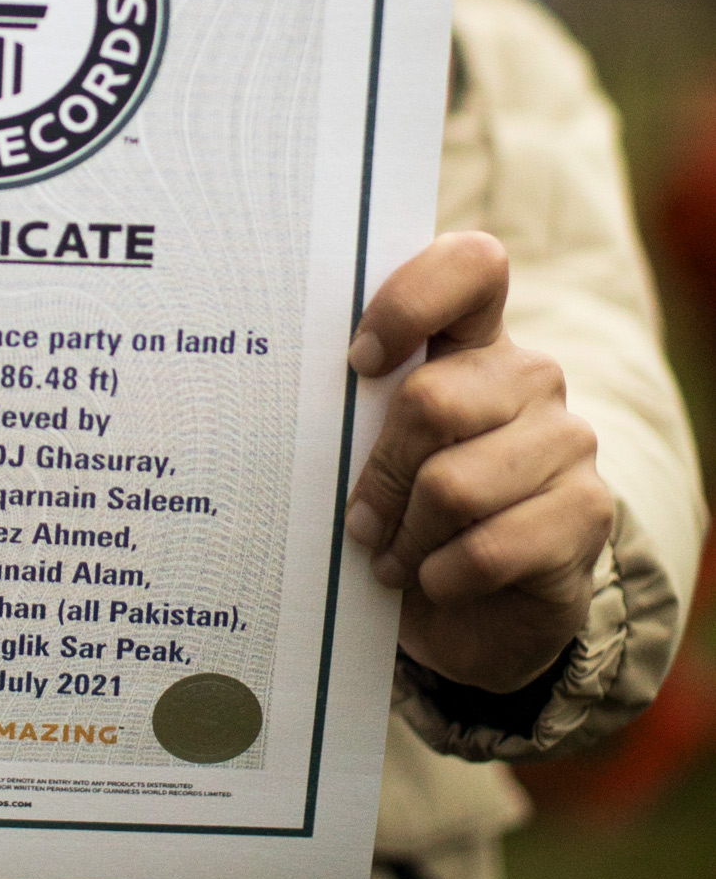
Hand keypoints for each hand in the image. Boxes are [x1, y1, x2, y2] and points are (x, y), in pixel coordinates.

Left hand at [344, 232, 611, 694]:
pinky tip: (434, 580)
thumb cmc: (404, 514)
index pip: (470, 266)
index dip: (409, 302)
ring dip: (406, 536)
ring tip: (391, 559)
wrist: (472, 612)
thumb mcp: (369, 453)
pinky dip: (440, 576)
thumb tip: (290, 400)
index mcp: (474, 339)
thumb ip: (351, 411)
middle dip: (379, 474)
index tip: (359, 362)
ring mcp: (568, 440)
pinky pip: (488, 547)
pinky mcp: (588, 512)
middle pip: (431, 399)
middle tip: (358, 520)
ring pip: (453, 484)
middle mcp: (531, 376)